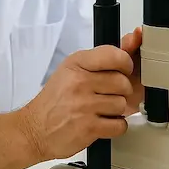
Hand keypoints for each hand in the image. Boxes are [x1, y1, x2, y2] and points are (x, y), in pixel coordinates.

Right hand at [15, 45, 134, 161]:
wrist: (34, 129)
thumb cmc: (56, 100)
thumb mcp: (73, 70)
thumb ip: (104, 57)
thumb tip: (134, 39)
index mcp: (77, 63)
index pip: (115, 55)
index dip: (126, 64)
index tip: (124, 70)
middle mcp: (80, 82)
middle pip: (122, 82)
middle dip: (120, 91)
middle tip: (107, 94)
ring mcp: (84, 105)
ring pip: (122, 104)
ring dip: (116, 110)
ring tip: (100, 109)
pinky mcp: (88, 127)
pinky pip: (120, 125)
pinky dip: (115, 126)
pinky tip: (102, 122)